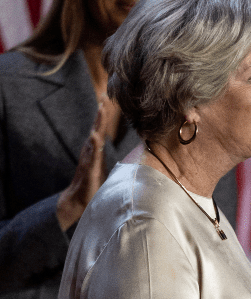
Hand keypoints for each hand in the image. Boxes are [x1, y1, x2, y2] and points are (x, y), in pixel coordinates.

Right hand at [56, 103, 111, 230]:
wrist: (78, 201)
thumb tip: (125, 155)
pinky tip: (95, 136)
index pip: (100, 130)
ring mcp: (89, 160)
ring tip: (101, 109)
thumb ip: (109, 158)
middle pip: (96, 129)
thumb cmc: (93, 185)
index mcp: (96, 151)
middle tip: (104, 97)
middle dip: (100, 114)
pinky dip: (93, 146)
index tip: (107, 101)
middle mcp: (91, 152)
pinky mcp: (89, 171)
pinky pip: (91, 156)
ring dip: (97, 124)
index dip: (103, 117)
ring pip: (94, 138)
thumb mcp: (105, 168)